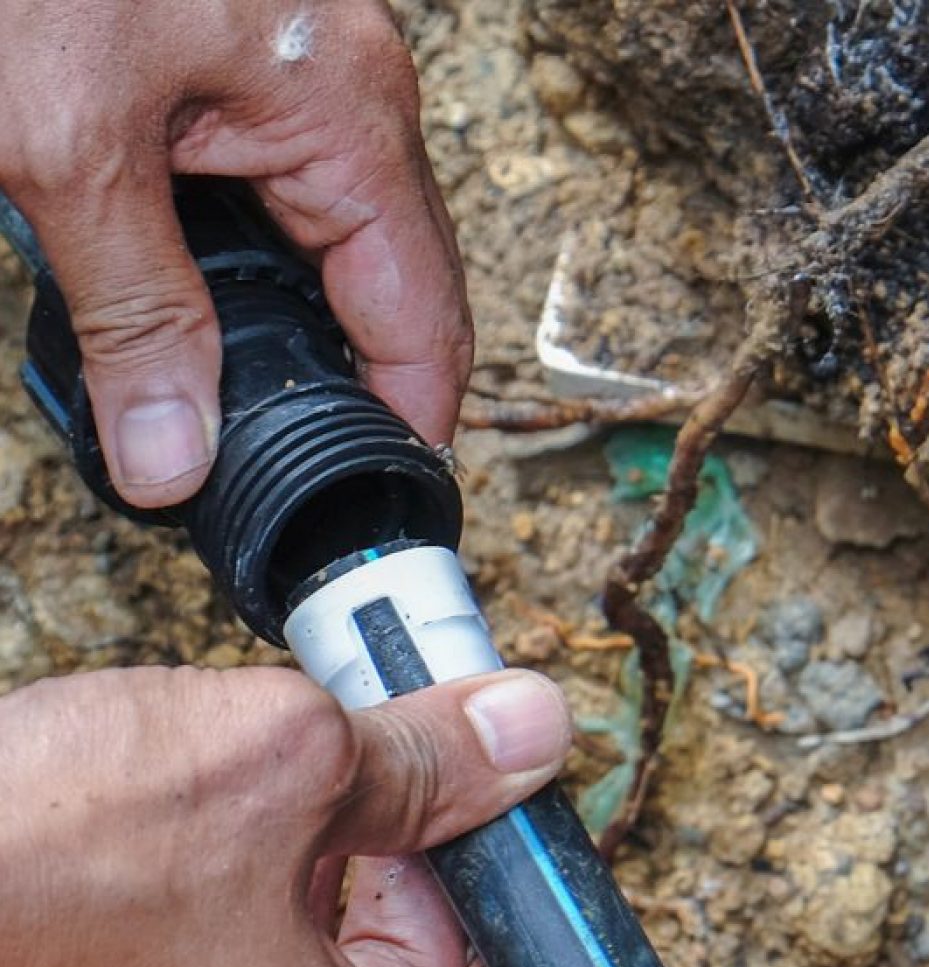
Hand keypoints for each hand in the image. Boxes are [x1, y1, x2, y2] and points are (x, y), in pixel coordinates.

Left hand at [0, 0, 468, 505]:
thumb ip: (134, 314)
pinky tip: (198, 316)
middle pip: (389, 293)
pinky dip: (246, 272)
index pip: (425, 320)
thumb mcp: (65, 143)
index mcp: (348, 115)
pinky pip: (281, 200)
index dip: (412, 424)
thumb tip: (174, 459)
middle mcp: (351, 99)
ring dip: (293, 336)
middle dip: (349, 390)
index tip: (375, 499)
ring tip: (246, 415)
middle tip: (295, 480)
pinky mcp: (245, 68)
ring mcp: (305, 79)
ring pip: (332, 252)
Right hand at [0, 664, 571, 966]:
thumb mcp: (282, 760)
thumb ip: (428, 757)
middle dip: (437, 902)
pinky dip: (259, 917)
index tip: (534, 872)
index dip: (539, 958)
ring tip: (333, 788)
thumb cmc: (37, 856)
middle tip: (434, 796)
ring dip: (344, 898)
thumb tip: (530, 729)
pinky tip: (234, 827)